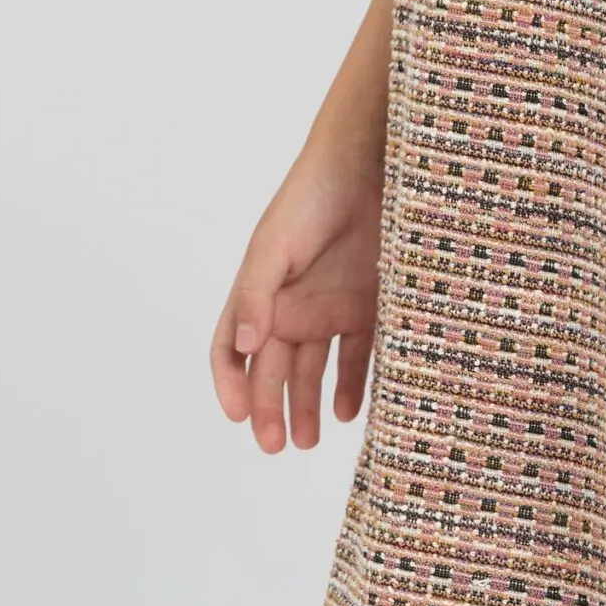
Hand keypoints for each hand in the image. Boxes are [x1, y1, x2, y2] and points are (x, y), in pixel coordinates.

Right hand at [208, 149, 383, 452]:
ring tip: (309, 440)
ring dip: (308, 406)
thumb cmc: (313, 196)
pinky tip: (349, 411)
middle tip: (277, 444)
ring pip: (314, 371)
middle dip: (271, 410)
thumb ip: (256, 294)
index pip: (232, 351)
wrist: (375, 162)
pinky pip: (359, 356)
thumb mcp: (275, 244)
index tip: (239, 417)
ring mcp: (331, 308)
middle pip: (274, 371)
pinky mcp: (369, 306)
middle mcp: (292, 307)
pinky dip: (352, 386)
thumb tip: (241, 346)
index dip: (230, 385)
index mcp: (260, 294)